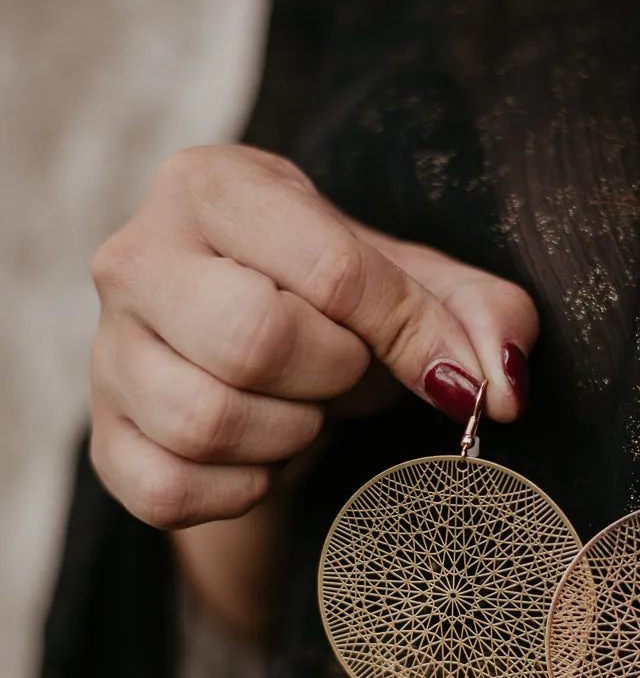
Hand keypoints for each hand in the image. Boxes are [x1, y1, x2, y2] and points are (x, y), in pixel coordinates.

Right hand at [91, 145, 536, 528]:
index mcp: (213, 185)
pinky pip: (170, 492)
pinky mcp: (103, 439)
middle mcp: (136, 256)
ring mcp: (107, 352)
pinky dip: (242, 491)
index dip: (406, 334)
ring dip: (291, 434)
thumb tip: (498, 389)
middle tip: (347, 372)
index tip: (444, 368)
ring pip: (207, 423)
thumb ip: (481, 314)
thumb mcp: (420, 282)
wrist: (251, 343)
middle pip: (253, 341)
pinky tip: (265, 455)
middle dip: (335, 376)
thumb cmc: (338, 301)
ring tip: (305, 408)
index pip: (330, 270)